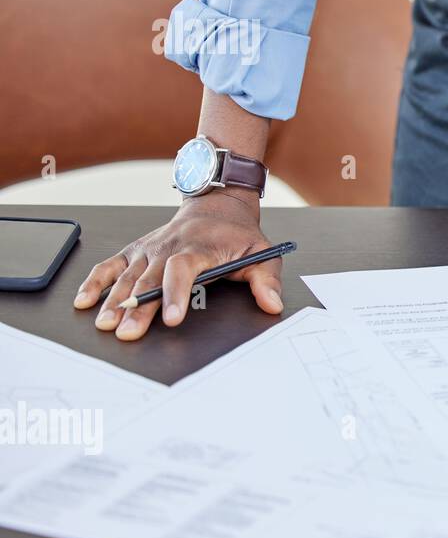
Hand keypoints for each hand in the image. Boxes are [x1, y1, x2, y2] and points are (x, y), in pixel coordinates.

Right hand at [72, 190, 282, 340]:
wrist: (217, 205)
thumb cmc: (238, 235)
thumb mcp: (262, 253)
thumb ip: (267, 280)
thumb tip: (273, 304)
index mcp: (199, 248)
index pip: (183, 270)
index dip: (176, 294)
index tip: (172, 318)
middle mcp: (170, 247)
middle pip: (150, 279)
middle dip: (138, 307)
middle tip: (127, 332)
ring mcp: (150, 248)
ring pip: (128, 276)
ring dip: (114, 300)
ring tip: (105, 324)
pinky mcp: (137, 250)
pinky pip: (111, 265)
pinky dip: (96, 281)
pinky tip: (84, 301)